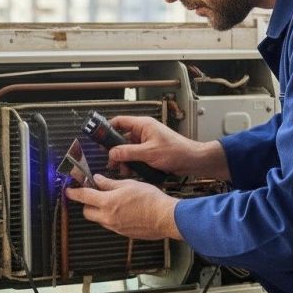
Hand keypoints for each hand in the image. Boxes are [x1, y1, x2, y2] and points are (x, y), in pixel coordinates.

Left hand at [65, 175, 181, 240]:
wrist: (165, 218)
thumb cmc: (150, 200)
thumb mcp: (129, 184)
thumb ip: (110, 183)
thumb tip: (98, 180)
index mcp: (108, 203)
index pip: (84, 196)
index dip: (74, 193)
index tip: (69, 191)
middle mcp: (108, 217)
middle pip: (87, 212)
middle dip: (87, 203)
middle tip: (94, 194)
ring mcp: (115, 227)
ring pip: (99, 219)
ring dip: (100, 211)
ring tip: (113, 202)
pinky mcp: (123, 233)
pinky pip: (111, 224)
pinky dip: (111, 217)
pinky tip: (123, 210)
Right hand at [108, 116, 229, 179]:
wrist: (193, 161)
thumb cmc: (176, 152)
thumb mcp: (149, 153)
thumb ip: (128, 152)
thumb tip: (112, 153)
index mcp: (143, 125)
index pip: (119, 121)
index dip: (107, 129)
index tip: (98, 139)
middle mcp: (143, 132)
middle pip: (121, 138)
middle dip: (115, 151)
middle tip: (111, 162)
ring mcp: (147, 142)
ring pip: (127, 149)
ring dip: (123, 159)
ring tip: (122, 169)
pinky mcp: (150, 152)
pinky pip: (136, 156)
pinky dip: (132, 163)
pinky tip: (131, 172)